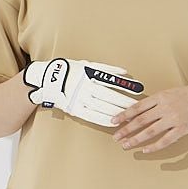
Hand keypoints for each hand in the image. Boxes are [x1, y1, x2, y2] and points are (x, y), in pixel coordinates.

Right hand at [23, 58, 143, 126]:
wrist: (48, 80)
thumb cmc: (72, 70)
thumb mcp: (88, 65)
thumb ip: (106, 69)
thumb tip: (125, 73)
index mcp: (89, 74)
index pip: (112, 82)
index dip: (126, 87)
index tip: (139, 91)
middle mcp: (85, 87)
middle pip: (109, 97)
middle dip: (125, 102)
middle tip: (138, 107)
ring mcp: (80, 99)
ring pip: (102, 108)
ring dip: (117, 113)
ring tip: (130, 117)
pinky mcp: (75, 109)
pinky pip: (92, 117)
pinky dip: (104, 120)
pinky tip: (114, 123)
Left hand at [110, 86, 187, 152]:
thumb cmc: (187, 97)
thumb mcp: (169, 94)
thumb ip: (154, 102)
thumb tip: (135, 112)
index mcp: (161, 96)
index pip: (138, 107)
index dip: (124, 115)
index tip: (114, 121)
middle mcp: (166, 107)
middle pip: (141, 121)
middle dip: (126, 130)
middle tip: (116, 137)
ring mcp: (174, 119)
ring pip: (150, 132)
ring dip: (136, 139)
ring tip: (126, 145)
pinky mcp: (182, 129)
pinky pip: (165, 140)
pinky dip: (154, 146)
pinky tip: (145, 150)